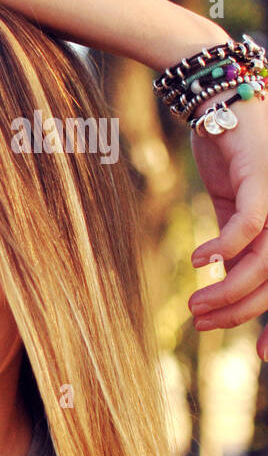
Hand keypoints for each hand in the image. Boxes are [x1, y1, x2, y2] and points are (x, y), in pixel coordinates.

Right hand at [186, 94, 267, 358]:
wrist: (222, 100)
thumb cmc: (232, 153)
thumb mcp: (234, 207)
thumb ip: (236, 246)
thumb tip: (223, 285)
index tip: (258, 355)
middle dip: (243, 313)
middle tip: (203, 324)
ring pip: (265, 263)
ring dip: (228, 291)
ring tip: (194, 307)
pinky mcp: (265, 179)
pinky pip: (248, 226)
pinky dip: (223, 248)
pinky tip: (197, 262)